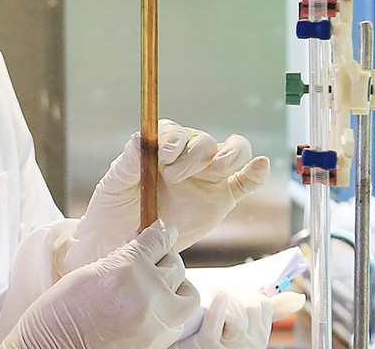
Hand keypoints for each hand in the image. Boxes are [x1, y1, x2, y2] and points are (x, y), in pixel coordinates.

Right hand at [0, 221, 200, 348]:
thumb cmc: (58, 312)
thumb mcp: (88, 273)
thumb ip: (121, 258)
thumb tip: (142, 244)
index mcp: (127, 269)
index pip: (159, 240)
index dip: (160, 233)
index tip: (162, 232)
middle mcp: (149, 295)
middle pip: (175, 265)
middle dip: (163, 260)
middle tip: (152, 262)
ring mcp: (156, 324)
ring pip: (188, 295)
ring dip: (176, 287)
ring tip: (158, 289)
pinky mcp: (158, 345)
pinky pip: (177, 322)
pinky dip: (169, 314)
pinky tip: (150, 312)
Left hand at [67, 120, 270, 270]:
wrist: (124, 243)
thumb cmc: (114, 209)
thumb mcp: (114, 184)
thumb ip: (129, 161)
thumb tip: (142, 137)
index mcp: (161, 148)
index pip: (175, 132)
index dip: (173, 139)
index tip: (162, 158)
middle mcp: (188, 157)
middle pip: (204, 141)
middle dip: (193, 154)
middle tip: (173, 176)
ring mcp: (208, 177)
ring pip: (232, 151)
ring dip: (229, 153)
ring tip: (217, 168)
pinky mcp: (222, 198)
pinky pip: (245, 181)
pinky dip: (257, 172)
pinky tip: (260, 167)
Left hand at [171, 290, 305, 348]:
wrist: (186, 347)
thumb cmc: (209, 337)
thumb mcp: (239, 325)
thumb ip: (269, 310)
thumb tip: (298, 298)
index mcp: (258, 336)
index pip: (265, 306)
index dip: (250, 295)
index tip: (236, 294)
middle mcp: (248, 344)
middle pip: (254, 308)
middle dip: (238, 296)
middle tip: (219, 294)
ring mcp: (228, 347)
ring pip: (240, 314)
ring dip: (227, 300)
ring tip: (213, 298)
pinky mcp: (206, 347)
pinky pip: (216, 324)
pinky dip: (217, 310)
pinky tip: (215, 299)